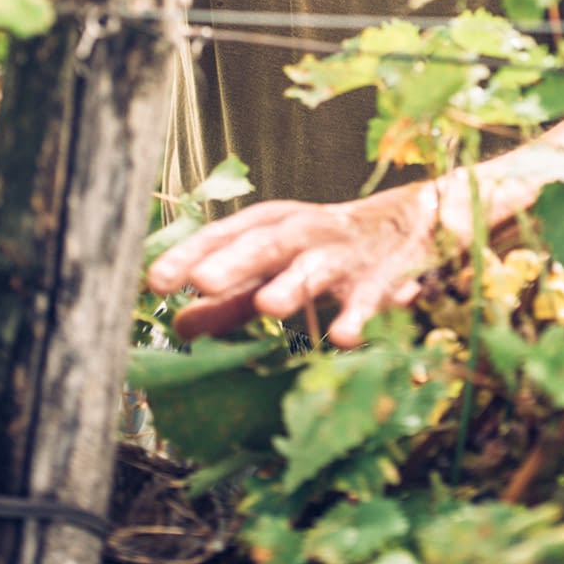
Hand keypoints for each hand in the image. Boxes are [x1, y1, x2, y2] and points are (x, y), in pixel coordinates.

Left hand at [147, 181, 451, 348]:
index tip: (155, 282)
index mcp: (273, 225)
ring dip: (293, 284)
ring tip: (268, 305)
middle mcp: (305, 232)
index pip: (226, 234)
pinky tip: (343, 339)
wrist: (407, 223)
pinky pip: (368, 298)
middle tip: (200, 281)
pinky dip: (358, 316)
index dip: (191, 254)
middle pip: (266, 243)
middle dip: (235, 262)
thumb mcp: (275, 268)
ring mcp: (343, 254)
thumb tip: (177, 326)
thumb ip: (229, 300)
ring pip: (315, 267)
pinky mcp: (381, 278)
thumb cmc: (324, 250)